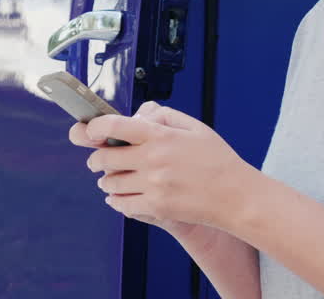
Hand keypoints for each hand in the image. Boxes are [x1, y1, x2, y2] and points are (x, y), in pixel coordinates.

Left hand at [68, 102, 255, 230]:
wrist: (235, 195)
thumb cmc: (217, 160)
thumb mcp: (196, 127)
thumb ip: (164, 116)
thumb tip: (138, 115)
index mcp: (161, 135)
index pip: (112, 126)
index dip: (93, 127)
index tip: (88, 131)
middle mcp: (153, 159)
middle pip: (103, 158)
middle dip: (96, 158)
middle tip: (98, 159)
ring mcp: (153, 185)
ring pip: (109, 183)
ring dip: (107, 180)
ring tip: (114, 178)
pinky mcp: (156, 207)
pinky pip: (121, 205)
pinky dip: (116, 200)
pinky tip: (121, 196)